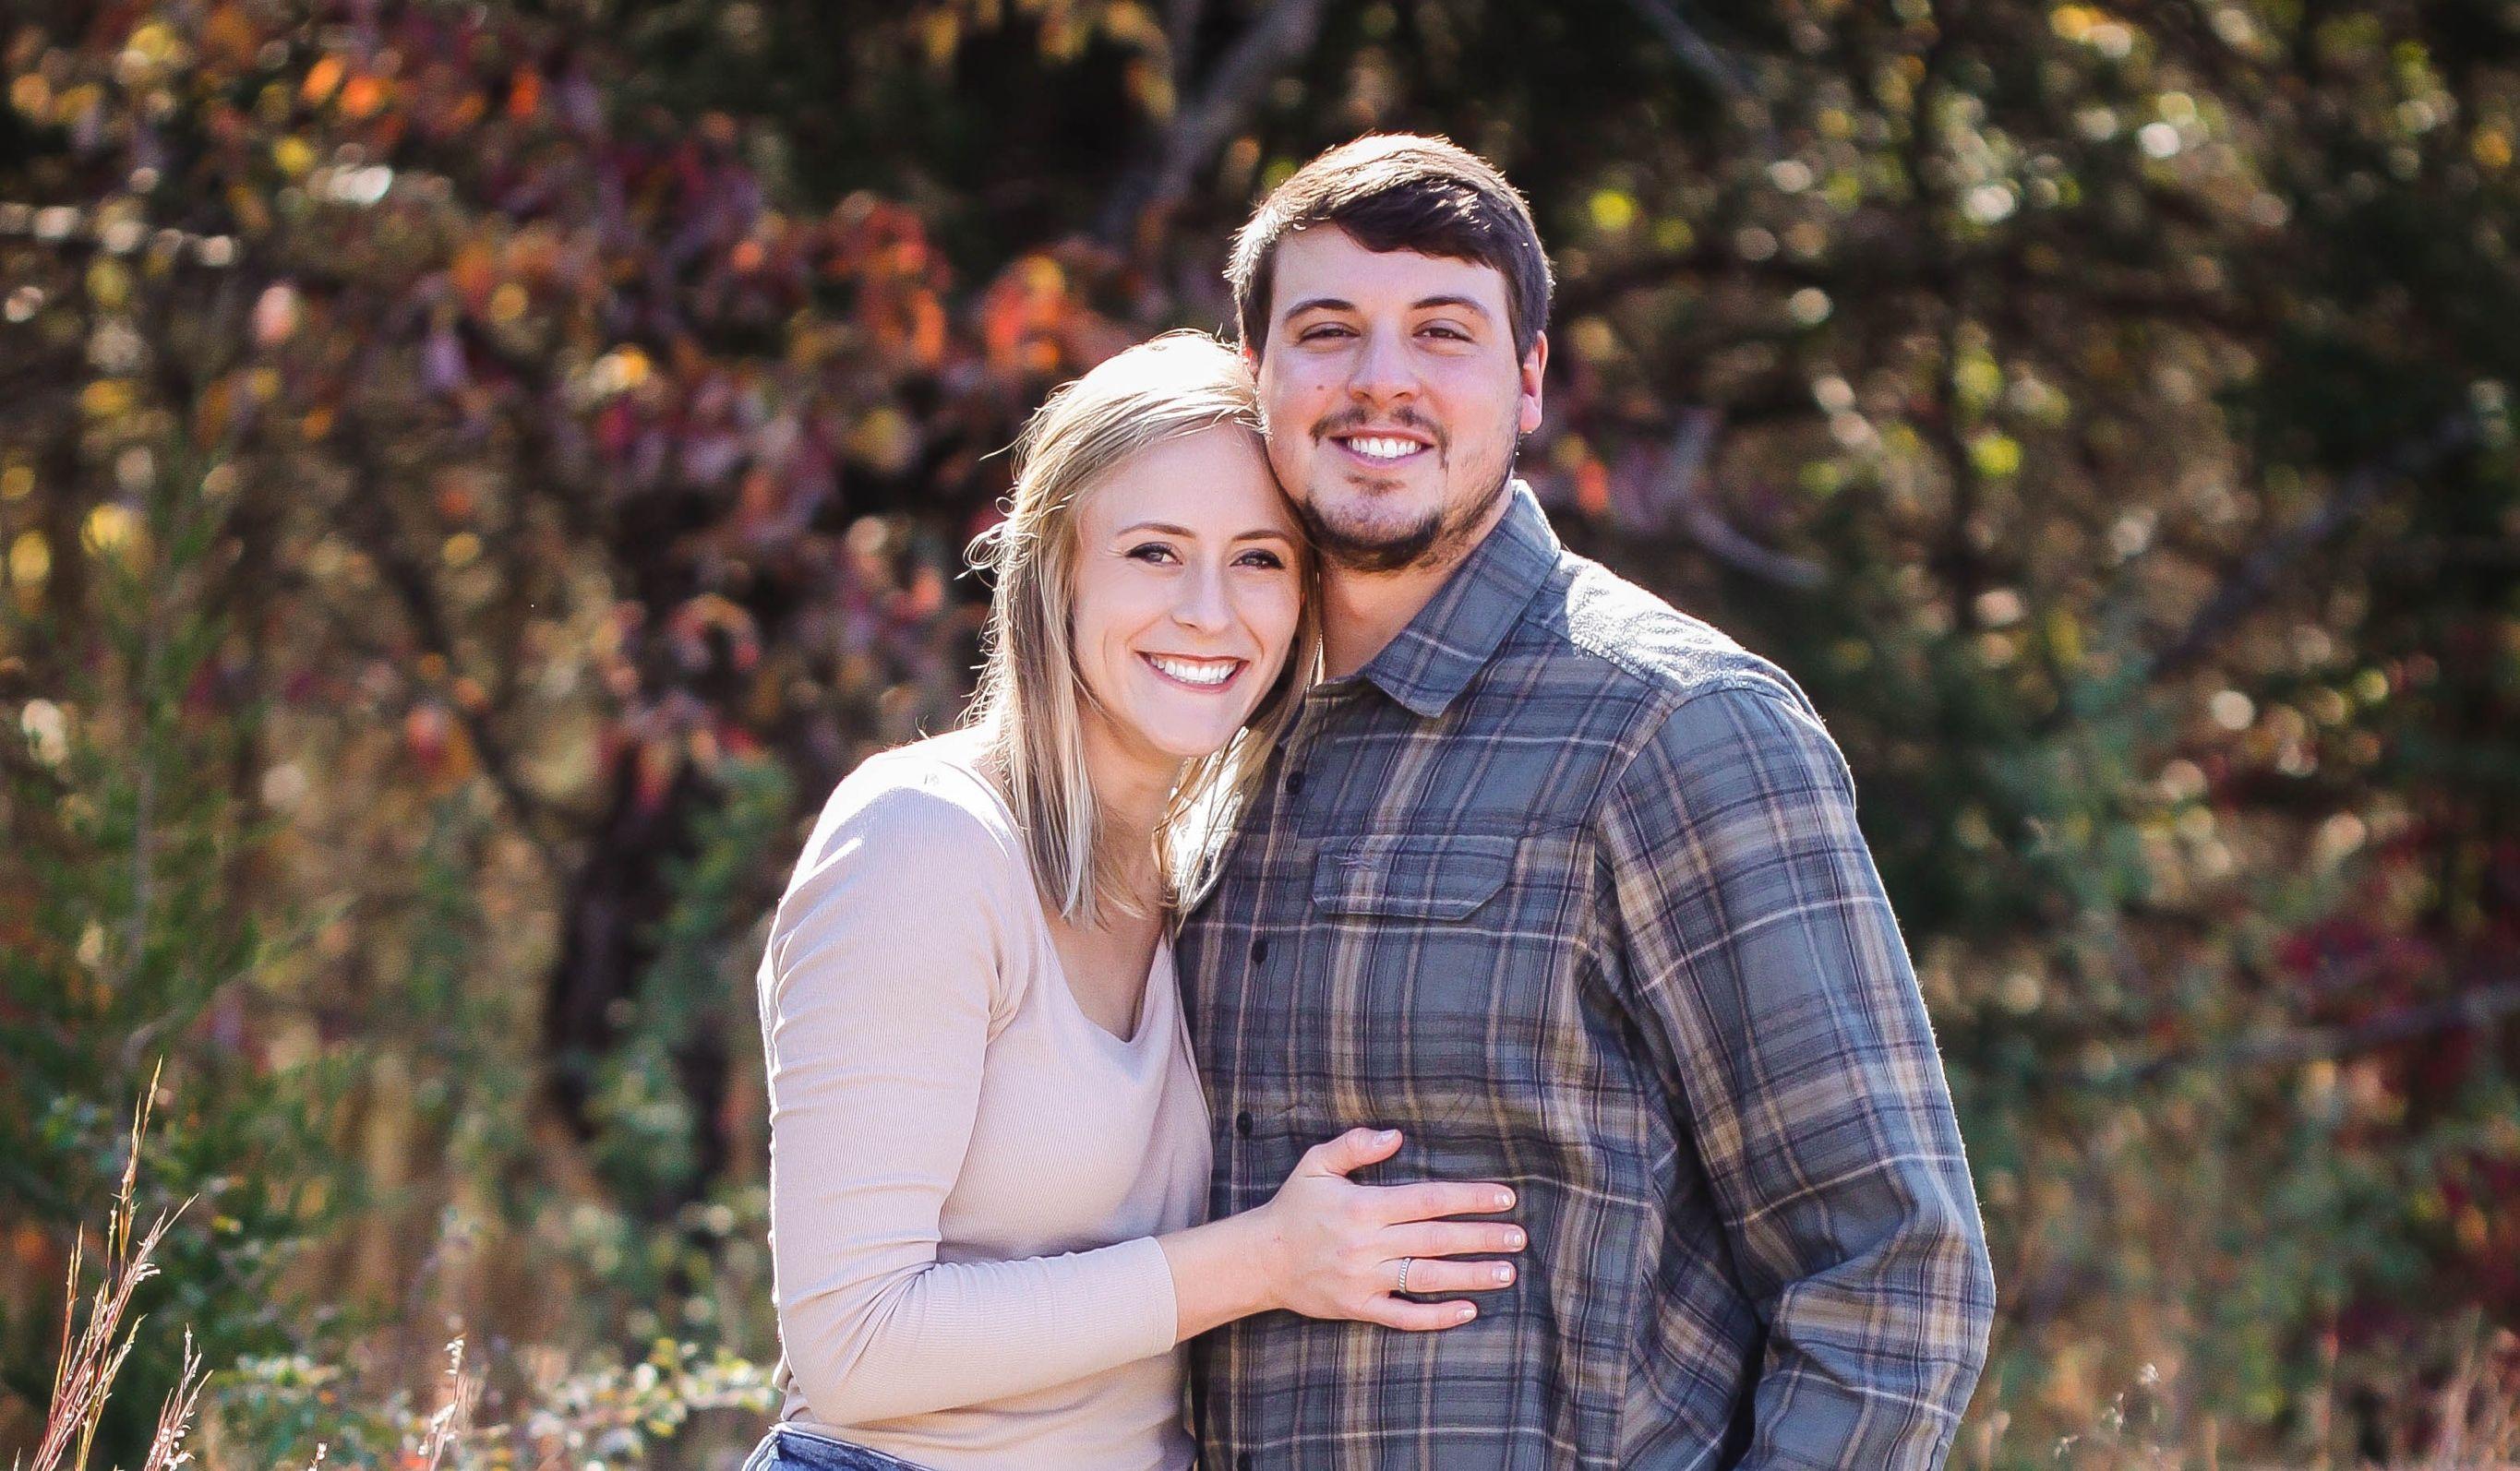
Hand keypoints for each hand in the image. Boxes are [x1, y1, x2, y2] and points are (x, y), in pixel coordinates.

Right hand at [1255, 1127, 1525, 1330]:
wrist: (1259, 1260)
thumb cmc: (1295, 1207)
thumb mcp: (1316, 1164)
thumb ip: (1355, 1145)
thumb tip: (1396, 1136)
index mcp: (1363, 1206)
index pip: (1428, 1199)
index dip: (1469, 1198)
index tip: (1504, 1198)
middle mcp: (1367, 1244)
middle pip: (1436, 1239)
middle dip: (1481, 1237)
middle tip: (1518, 1237)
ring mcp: (1363, 1279)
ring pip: (1426, 1277)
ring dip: (1470, 1276)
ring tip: (1507, 1272)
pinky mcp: (1358, 1308)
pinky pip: (1403, 1316)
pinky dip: (1436, 1316)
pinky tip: (1467, 1310)